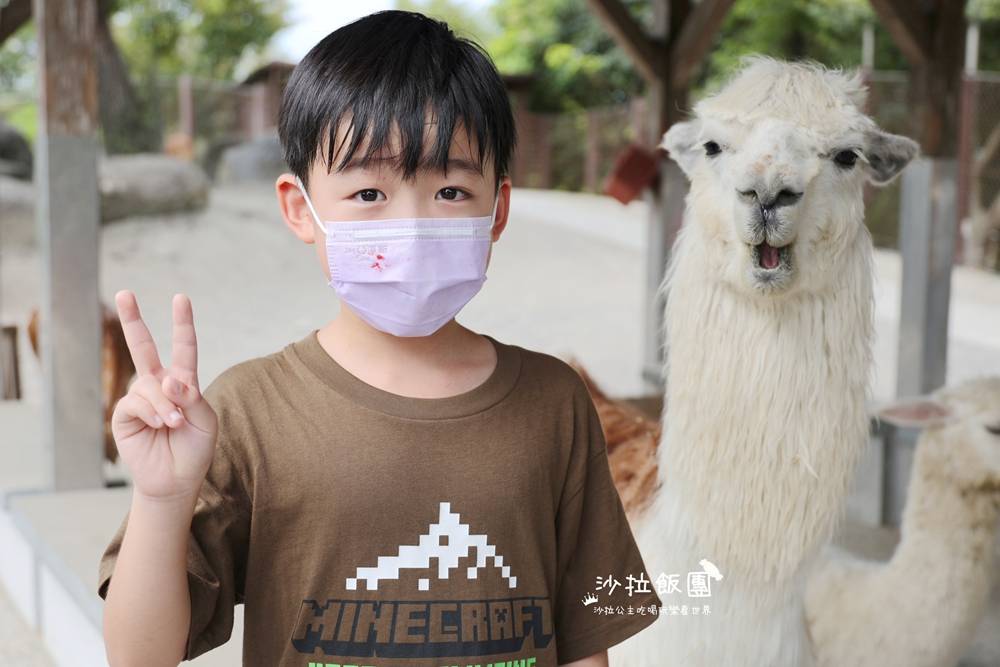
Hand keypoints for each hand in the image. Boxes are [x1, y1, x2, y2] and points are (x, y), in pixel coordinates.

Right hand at [111, 290, 217, 501]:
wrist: (176, 480)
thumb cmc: (194, 449)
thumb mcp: (205, 421)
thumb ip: (192, 397)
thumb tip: (168, 379)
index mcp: (183, 382)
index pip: (183, 347)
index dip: (182, 323)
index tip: (180, 298)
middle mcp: (158, 385)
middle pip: (143, 347)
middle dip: (132, 320)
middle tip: (124, 293)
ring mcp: (140, 398)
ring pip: (148, 385)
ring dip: (165, 405)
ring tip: (174, 424)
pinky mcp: (125, 415)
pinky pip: (136, 402)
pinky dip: (152, 412)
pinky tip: (161, 425)